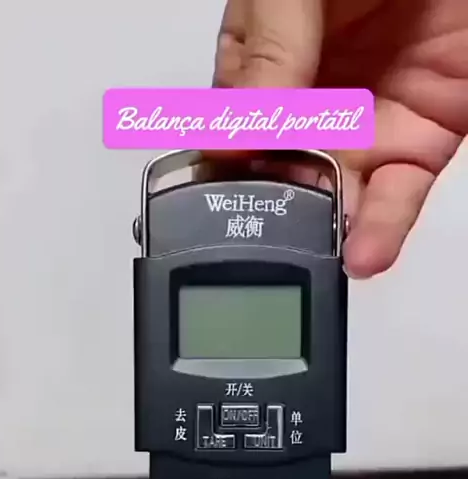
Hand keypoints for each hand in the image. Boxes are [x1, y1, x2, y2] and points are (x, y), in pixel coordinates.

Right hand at [212, 0, 467, 277]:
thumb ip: (269, 53)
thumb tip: (229, 135)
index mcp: (264, 60)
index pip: (231, 136)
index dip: (227, 176)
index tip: (222, 209)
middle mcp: (312, 102)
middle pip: (283, 179)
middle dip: (277, 218)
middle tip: (272, 248)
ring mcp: (367, 125)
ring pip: (339, 199)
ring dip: (328, 235)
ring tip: (321, 260)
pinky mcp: (422, 142)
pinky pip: (398, 196)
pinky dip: (383, 229)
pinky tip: (364, 254)